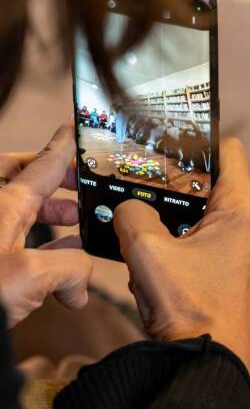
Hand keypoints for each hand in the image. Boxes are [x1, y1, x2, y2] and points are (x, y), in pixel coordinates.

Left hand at [0, 122, 92, 327]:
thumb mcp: (31, 278)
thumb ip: (71, 270)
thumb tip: (81, 284)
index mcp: (5, 201)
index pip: (45, 162)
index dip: (65, 143)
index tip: (76, 125)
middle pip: (28, 181)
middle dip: (59, 185)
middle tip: (82, 188)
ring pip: (21, 212)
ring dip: (52, 221)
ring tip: (78, 234)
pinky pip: (15, 240)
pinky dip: (40, 250)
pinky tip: (61, 272)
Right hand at [113, 139, 249, 370]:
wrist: (207, 362)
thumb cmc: (188, 305)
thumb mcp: (147, 251)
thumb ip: (133, 215)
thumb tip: (127, 207)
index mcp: (243, 210)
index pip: (229, 151)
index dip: (199, 140)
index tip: (169, 139)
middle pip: (215, 184)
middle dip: (178, 185)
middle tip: (143, 183)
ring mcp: (247, 252)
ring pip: (207, 217)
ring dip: (175, 221)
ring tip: (144, 227)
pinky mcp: (236, 274)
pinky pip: (208, 245)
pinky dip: (181, 245)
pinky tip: (154, 260)